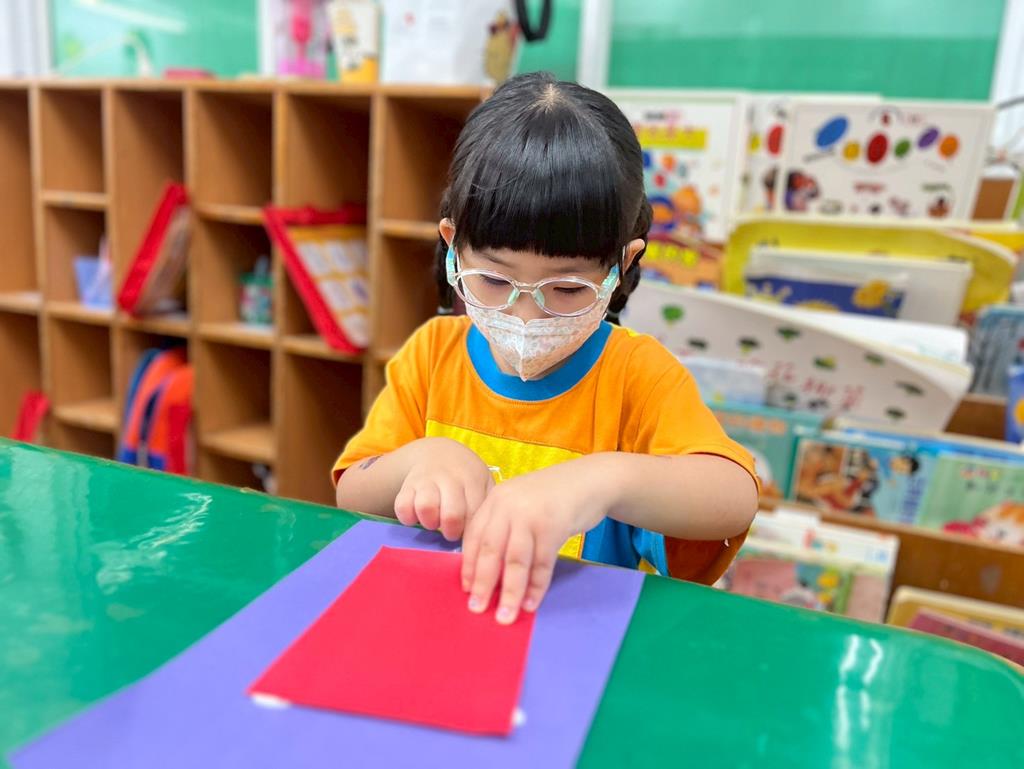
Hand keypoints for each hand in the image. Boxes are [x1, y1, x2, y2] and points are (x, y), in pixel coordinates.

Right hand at [394, 438, 493, 540]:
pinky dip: (407, 517)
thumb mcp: (483, 482)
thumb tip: (487, 533)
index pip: (475, 513)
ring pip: (426, 507)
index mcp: (472, 481)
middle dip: (452, 531)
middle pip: (452, 514)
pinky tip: (415, 518)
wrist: (438, 453)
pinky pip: (402, 505)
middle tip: (451, 533)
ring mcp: (427, 481)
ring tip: (433, 524)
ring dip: (430, 523)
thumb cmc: (466, 477)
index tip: (469, 535)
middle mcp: (450, 479)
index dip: (472, 531)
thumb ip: (487, 505)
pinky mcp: (407, 485)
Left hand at [461, 459, 609, 623]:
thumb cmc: (554, 498)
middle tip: (477, 609)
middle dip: (483, 583)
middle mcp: (508, 505)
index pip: (474, 536)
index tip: (466, 590)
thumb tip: (488, 571)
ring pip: (515, 561)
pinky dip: (536, 586)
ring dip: (509, 592)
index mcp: (496, 500)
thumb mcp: (522, 504)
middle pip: (490, 550)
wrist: (591, 480)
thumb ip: (504, 527)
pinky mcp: (553, 525)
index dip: (469, 565)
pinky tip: (531, 603)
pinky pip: (542, 563)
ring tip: (505, 616)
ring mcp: (531, 514)